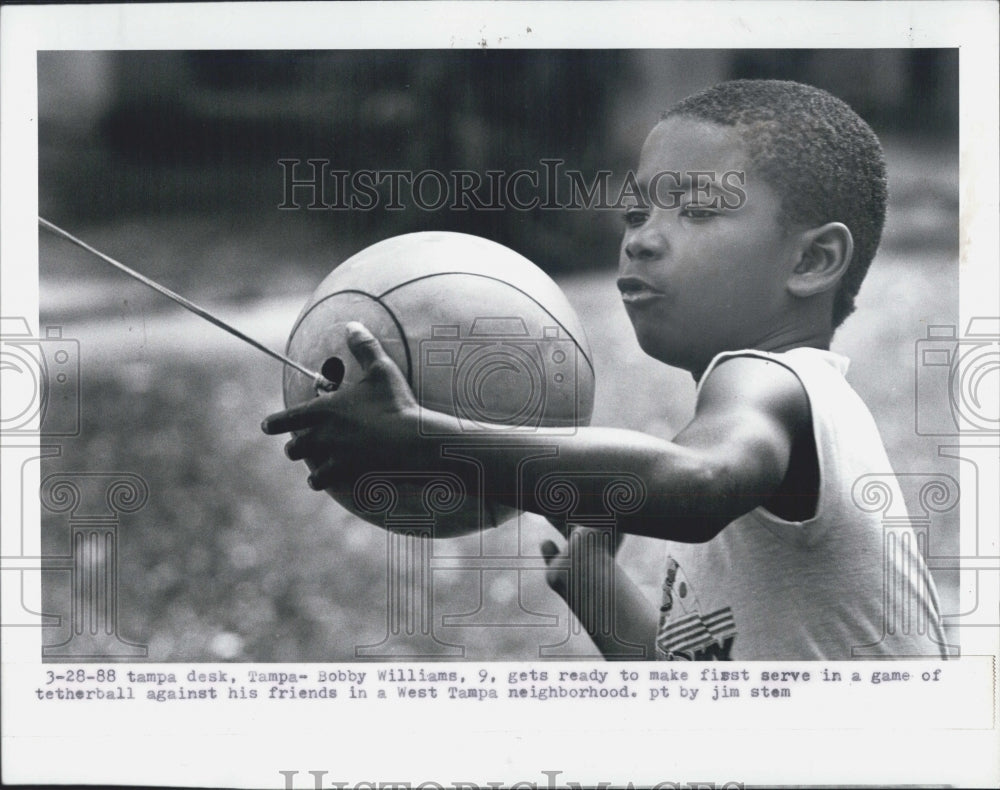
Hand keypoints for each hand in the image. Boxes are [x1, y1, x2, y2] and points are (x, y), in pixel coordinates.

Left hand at [261, 322, 419, 490]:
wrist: (411, 441)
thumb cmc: (395, 403)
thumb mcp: (381, 370)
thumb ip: (364, 347)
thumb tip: (352, 325)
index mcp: (324, 410)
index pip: (287, 418)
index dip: (274, 423)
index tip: (265, 426)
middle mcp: (323, 436)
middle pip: (295, 448)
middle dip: (294, 447)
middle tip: (295, 447)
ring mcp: (335, 458)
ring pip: (309, 469)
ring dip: (309, 468)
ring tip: (311, 472)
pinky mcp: (349, 475)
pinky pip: (326, 483)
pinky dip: (325, 482)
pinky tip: (326, 482)